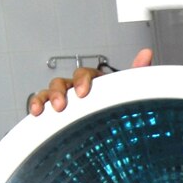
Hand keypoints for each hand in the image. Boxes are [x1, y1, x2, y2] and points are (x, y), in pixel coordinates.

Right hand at [28, 47, 152, 114]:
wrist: (113, 129)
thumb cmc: (119, 107)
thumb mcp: (129, 92)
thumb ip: (137, 74)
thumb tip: (146, 54)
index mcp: (94, 82)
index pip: (85, 74)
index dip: (82, 81)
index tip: (83, 93)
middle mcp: (76, 88)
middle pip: (63, 81)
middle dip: (60, 92)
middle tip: (62, 105)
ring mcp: (64, 99)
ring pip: (49, 91)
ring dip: (46, 98)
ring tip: (45, 110)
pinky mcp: (55, 113)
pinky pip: (41, 104)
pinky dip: (36, 105)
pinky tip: (36, 113)